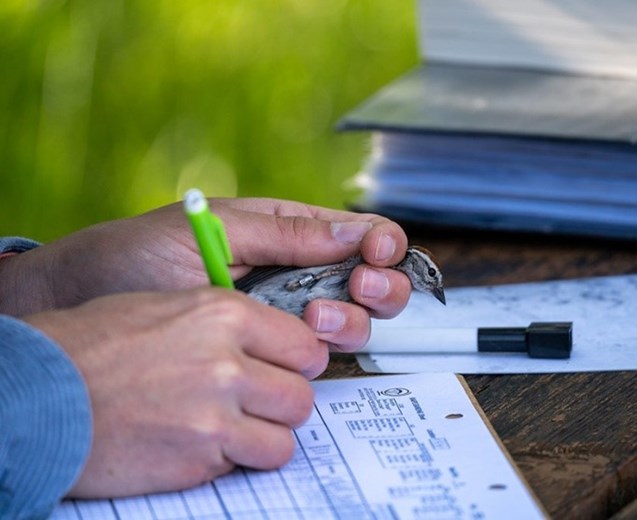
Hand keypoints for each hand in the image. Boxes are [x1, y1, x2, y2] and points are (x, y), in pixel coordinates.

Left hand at [2, 198, 411, 350]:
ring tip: (316, 317)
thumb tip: (356, 232)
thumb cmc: (139, 253)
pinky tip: (308, 341)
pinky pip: (318, 354)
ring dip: (352, 318)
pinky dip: (330, 350)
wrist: (87, 305)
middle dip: (378, 285)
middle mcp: (294, 272)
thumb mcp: (215, 229)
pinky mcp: (267, 352)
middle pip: (368, 280)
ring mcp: (283, 315)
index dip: (381, 243)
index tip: (376, 253)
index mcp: (285, 230)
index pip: (355, 233)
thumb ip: (285, 233)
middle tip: (357, 286)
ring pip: (353, 320)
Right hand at [24, 286, 326, 497]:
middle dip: (285, 400)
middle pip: (301, 394)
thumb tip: (272, 341)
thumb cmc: (99, 342)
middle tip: (262, 400)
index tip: (289, 366)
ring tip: (235, 426)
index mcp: (223, 315)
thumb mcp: (170, 306)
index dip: (299, 359)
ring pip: (285, 438)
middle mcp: (227, 365)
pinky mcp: (196, 461)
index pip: (305, 345)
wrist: (43, 390)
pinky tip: (203, 442)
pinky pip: (245, 463)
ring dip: (266, 435)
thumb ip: (229, 322)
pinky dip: (233, 458)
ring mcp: (213, 418)